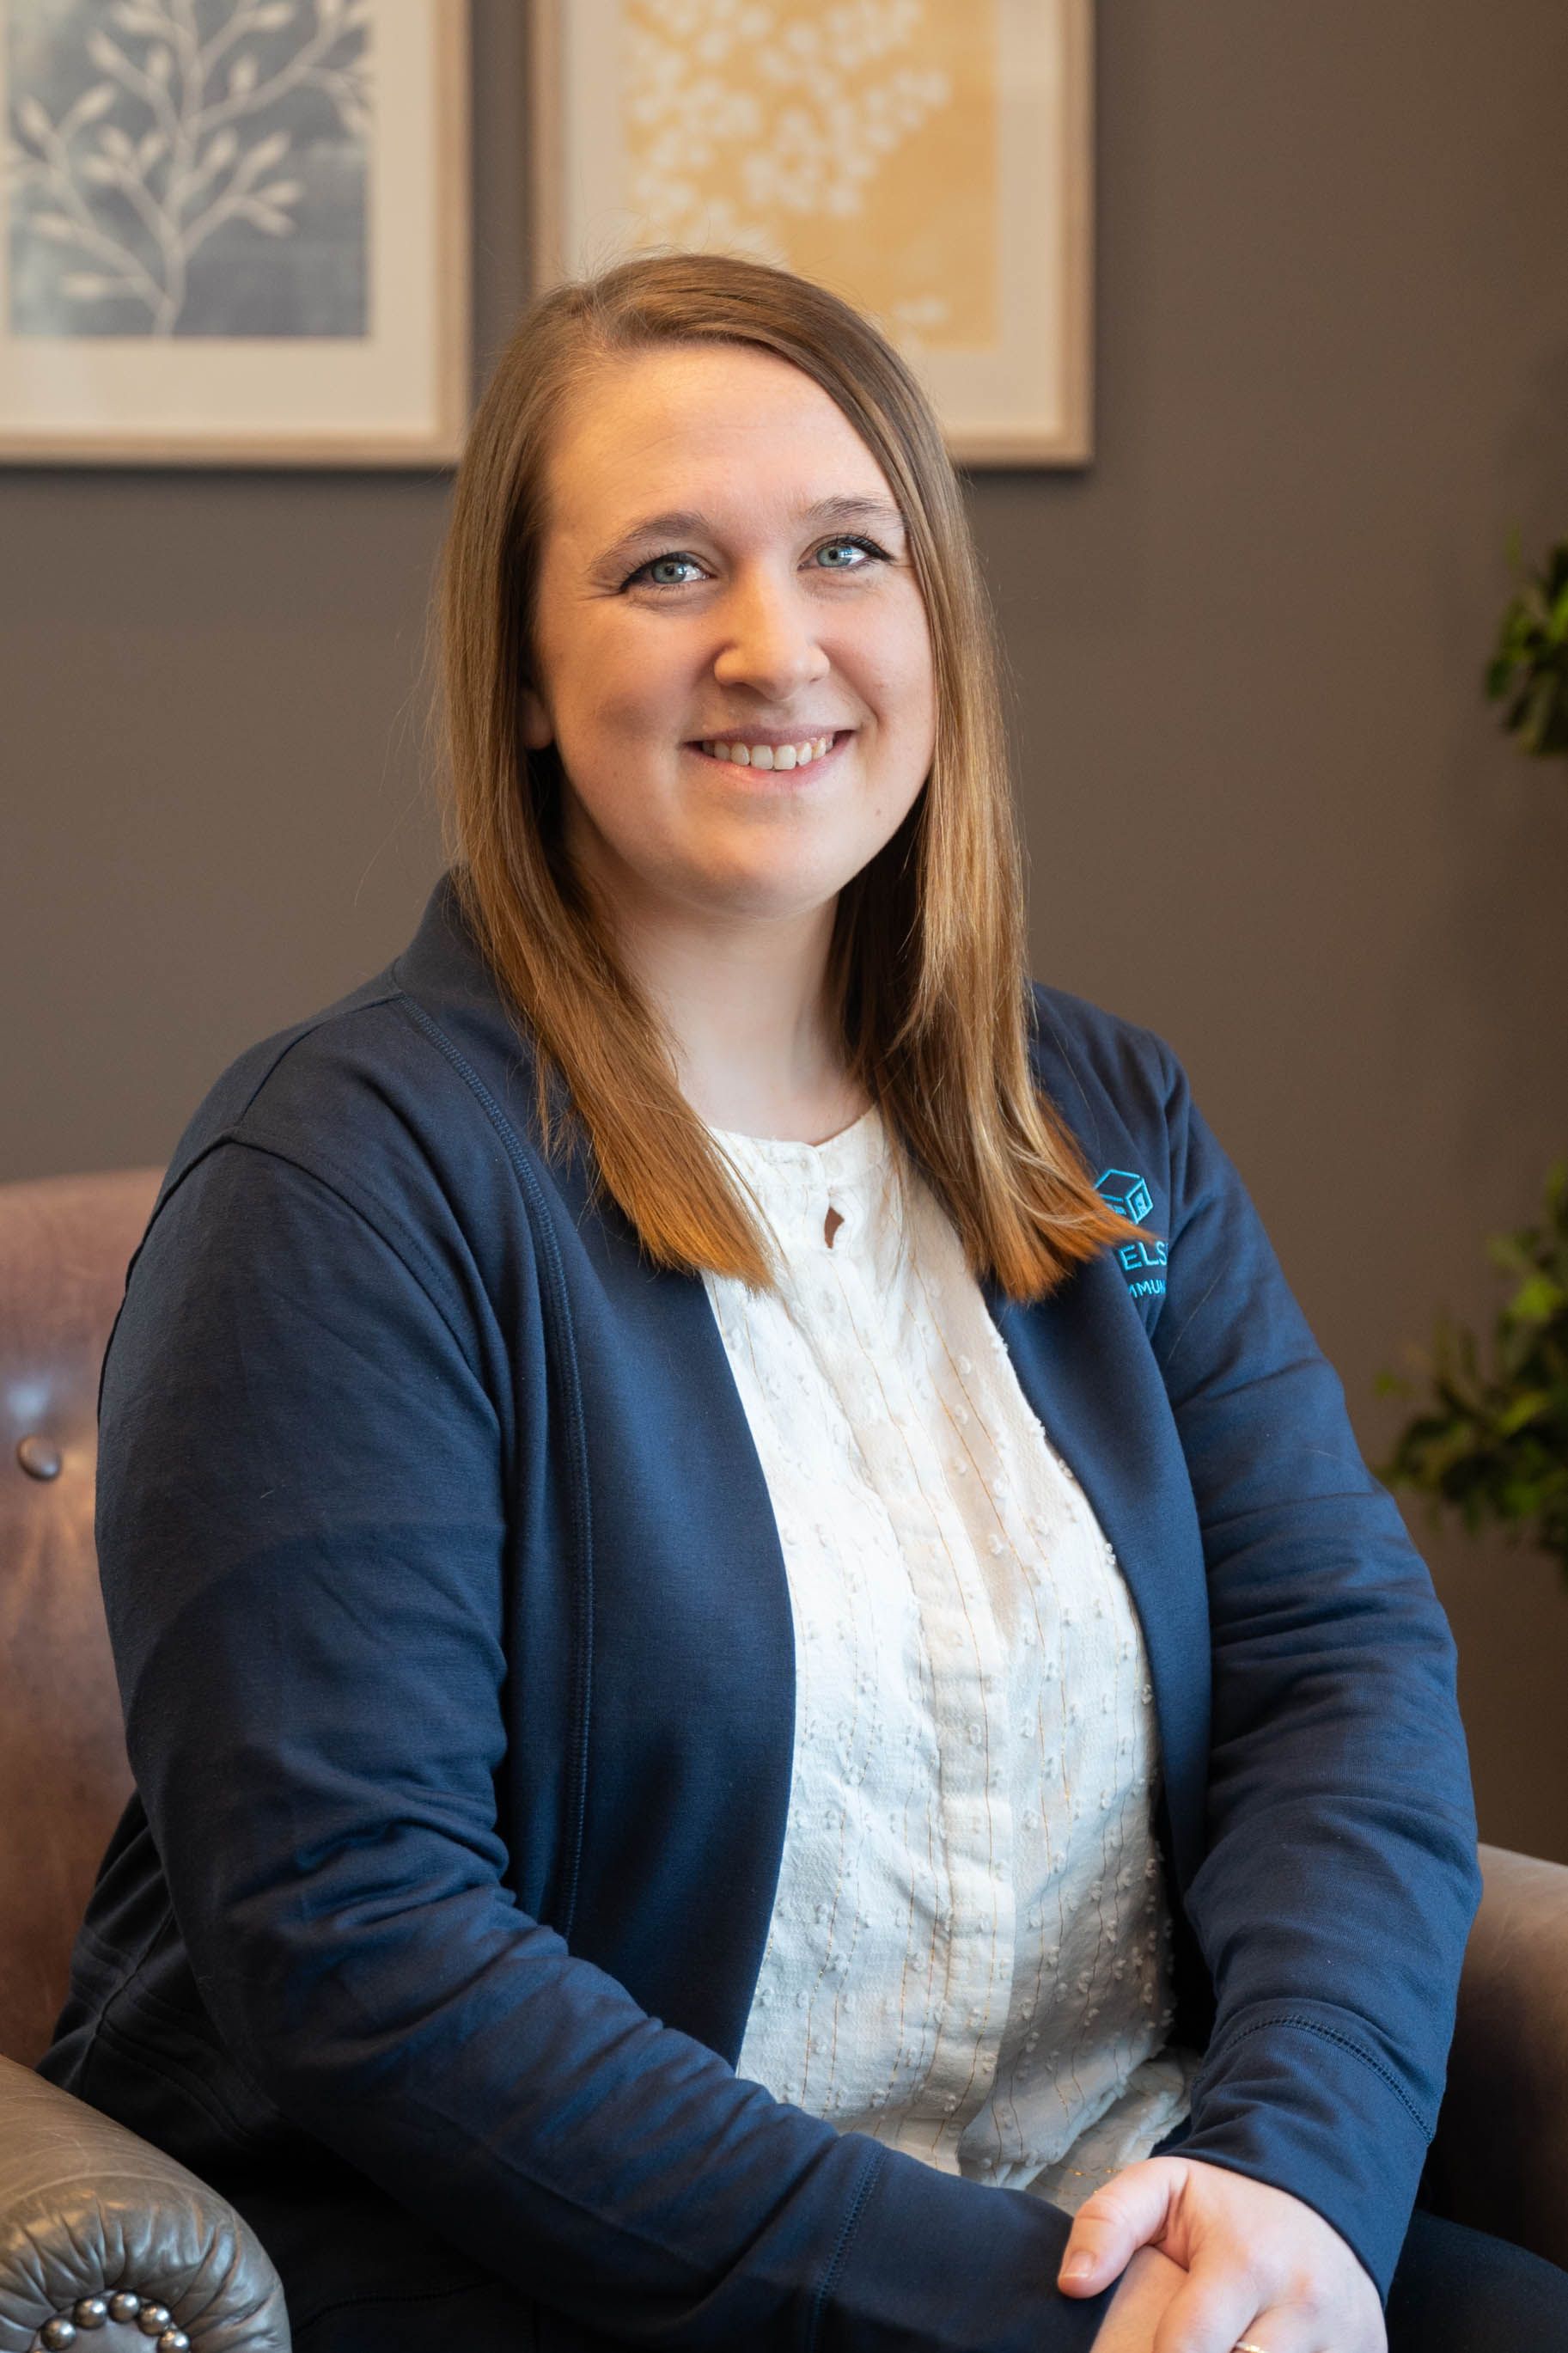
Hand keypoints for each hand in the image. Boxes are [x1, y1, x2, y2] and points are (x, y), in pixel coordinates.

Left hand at [1056, 2157, 1386, 2352]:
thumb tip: (1072, 2284)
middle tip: (1178, 2345)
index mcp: (1247, 2262)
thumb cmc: (1227, 2203)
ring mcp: (1345, 2336)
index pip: (1186, 2349)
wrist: (1320, 2186)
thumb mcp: (1161, 2187)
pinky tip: (1254, 2348)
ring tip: (1220, 2344)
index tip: (1139, 2352)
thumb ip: (1107, 2222)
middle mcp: (1304, 2304)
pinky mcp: (1371, 2351)